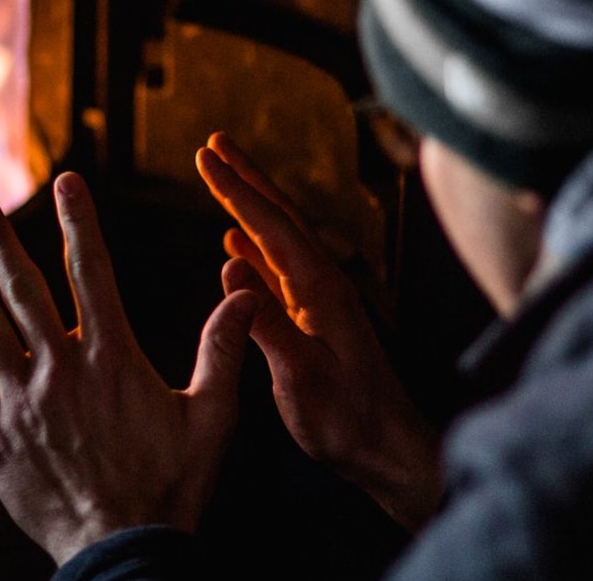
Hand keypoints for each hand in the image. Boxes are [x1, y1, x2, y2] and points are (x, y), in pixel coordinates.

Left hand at [0, 172, 258, 564]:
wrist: (123, 546)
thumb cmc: (172, 483)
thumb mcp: (212, 415)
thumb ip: (223, 349)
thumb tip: (245, 294)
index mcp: (111, 356)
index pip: (91, 272)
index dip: (78, 222)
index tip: (65, 182)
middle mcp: (60, 367)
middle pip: (22, 289)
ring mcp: (21, 400)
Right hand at [196, 133, 441, 529]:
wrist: (388, 449)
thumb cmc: (349, 420)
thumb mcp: (301, 375)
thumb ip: (266, 322)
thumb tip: (229, 267)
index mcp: (321, 290)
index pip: (271, 227)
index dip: (236, 190)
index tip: (205, 156)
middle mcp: (323, 285)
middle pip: (280, 218)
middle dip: (246, 179)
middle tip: (214, 143)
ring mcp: (320, 302)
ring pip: (278, 241)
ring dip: (249, 208)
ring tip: (222, 179)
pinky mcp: (315, 322)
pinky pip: (278, 273)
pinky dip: (254, 251)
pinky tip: (236, 248)